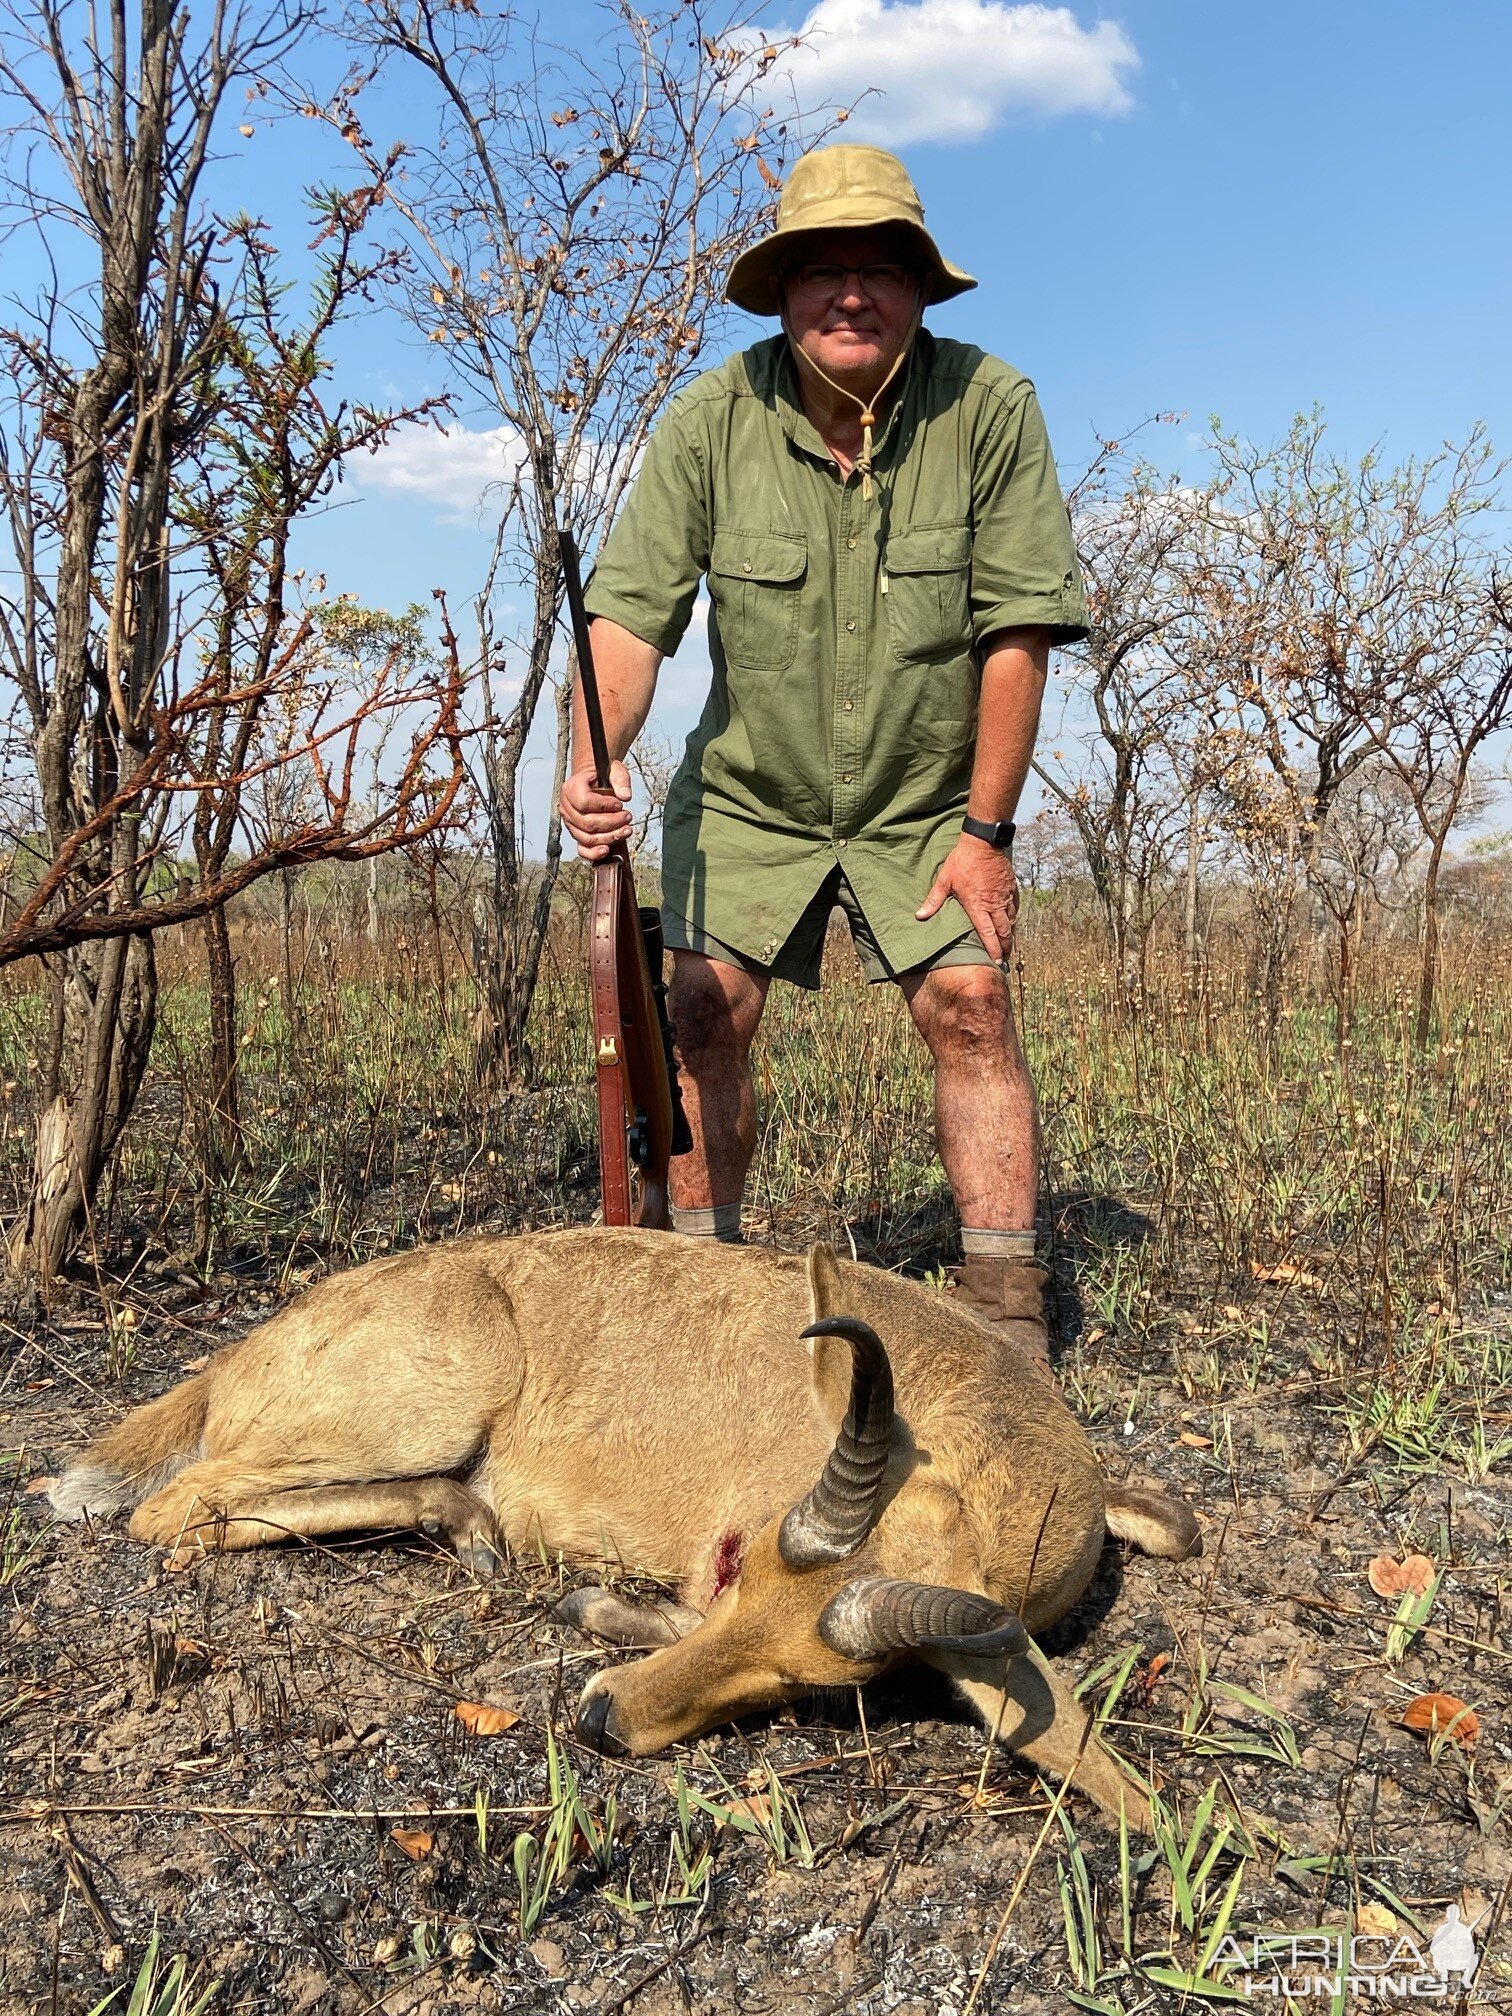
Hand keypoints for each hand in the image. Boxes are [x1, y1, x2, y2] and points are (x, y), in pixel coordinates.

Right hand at [560, 759, 632, 860]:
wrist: (593, 782)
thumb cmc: (601, 777)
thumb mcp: (613, 770)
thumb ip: (620, 779)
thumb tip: (625, 796)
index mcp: (571, 789)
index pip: (585, 802)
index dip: (605, 806)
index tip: (619, 804)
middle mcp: (566, 807)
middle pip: (588, 823)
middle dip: (612, 823)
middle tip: (627, 817)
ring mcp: (570, 823)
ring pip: (587, 837)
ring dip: (609, 837)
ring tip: (626, 830)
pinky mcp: (576, 834)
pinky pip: (582, 849)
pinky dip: (594, 853)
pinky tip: (607, 850)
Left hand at [915, 836, 1018, 962]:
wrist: (984, 843)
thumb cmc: (962, 861)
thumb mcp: (944, 880)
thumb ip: (933, 901)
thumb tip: (919, 916)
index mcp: (978, 906)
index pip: (988, 933)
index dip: (993, 949)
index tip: (996, 960)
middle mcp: (994, 904)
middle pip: (1003, 931)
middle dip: (1005, 947)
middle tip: (1003, 959)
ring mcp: (1005, 896)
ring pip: (1011, 921)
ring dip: (1010, 935)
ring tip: (1009, 945)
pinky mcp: (1011, 887)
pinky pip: (1015, 907)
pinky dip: (1014, 918)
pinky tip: (1012, 923)